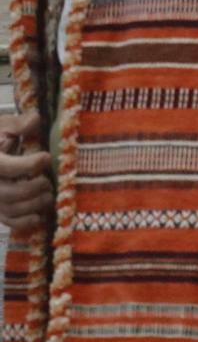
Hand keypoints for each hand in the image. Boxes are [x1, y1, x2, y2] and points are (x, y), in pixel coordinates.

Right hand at [0, 112, 52, 232]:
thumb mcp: (2, 126)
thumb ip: (18, 124)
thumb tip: (35, 120)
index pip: (5, 167)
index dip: (29, 165)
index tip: (46, 157)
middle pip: (9, 193)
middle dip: (34, 188)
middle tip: (48, 181)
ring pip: (10, 209)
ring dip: (34, 204)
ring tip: (48, 195)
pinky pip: (8, 222)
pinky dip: (26, 222)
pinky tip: (40, 215)